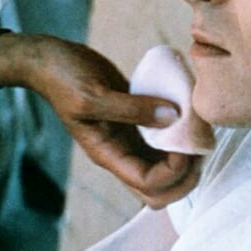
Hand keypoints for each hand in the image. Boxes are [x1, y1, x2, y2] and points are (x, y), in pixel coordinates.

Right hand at [0, 34, 204, 206]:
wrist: (50, 60)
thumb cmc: (63, 77)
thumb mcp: (93, 94)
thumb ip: (132, 108)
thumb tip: (172, 117)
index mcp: (108, 154)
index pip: (148, 184)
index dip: (173, 171)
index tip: (184, 144)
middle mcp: (121, 153)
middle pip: (160, 190)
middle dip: (186, 176)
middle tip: (198, 145)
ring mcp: (130, 140)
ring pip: (166, 168)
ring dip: (187, 158)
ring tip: (200, 131)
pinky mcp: (136, 122)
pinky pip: (164, 141)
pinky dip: (181, 135)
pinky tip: (190, 114)